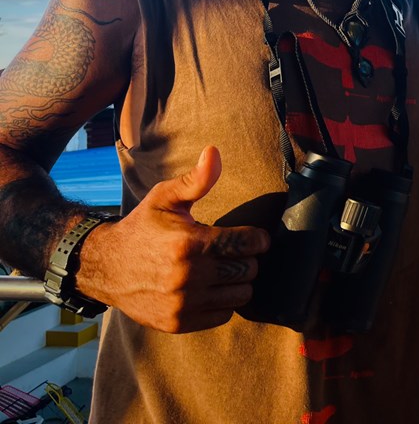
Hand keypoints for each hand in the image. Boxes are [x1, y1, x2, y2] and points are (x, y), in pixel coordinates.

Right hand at [77, 146, 270, 332]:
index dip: (256, 239)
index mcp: (189, 243)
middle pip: (248, 270)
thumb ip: (196, 179)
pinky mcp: (178, 323)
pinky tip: (210, 287)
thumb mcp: (165, 198)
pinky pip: (224, 315)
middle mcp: (188, 276)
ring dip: (238, 281)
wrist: (105, 267)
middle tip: (234, 252)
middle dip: (247, 259)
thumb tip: (214, 152)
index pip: (248, 244)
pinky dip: (223, 302)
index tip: (252, 237)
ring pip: (241, 295)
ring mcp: (183, 303)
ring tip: (224, 269)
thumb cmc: (143, 227)